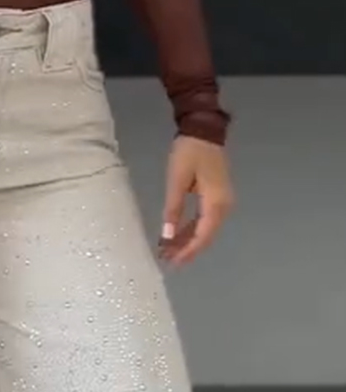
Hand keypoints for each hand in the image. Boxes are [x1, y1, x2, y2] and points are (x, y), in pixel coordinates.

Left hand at [159, 136, 234, 266]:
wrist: (204, 129)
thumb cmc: (189, 152)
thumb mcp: (177, 180)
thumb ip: (173, 210)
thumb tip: (167, 236)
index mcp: (216, 203)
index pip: (202, 236)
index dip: (187, 251)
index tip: (171, 263)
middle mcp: (224, 206)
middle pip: (206, 236)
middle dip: (187, 250)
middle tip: (166, 260)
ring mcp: (223, 202)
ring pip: (206, 230)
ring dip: (188, 241)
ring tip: (168, 251)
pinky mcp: (218, 197)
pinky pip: (206, 220)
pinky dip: (192, 229)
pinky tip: (177, 236)